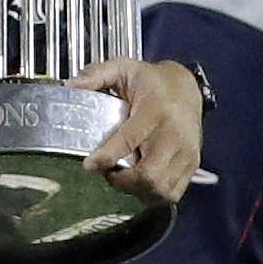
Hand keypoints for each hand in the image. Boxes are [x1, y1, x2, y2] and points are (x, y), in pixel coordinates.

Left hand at [67, 58, 203, 205]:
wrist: (188, 87)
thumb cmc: (152, 81)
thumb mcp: (124, 68)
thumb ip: (97, 75)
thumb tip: (70, 86)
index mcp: (155, 111)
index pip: (129, 140)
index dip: (107, 157)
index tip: (89, 166)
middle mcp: (174, 134)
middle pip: (149, 175)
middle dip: (122, 182)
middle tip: (108, 172)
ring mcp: (186, 152)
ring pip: (160, 189)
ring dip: (137, 191)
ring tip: (124, 177)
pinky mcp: (193, 164)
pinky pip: (172, 194)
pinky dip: (152, 195)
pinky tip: (141, 183)